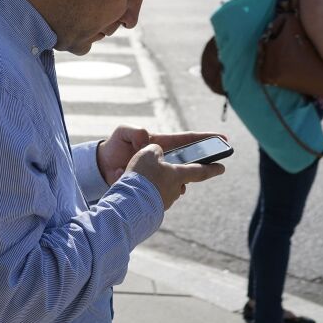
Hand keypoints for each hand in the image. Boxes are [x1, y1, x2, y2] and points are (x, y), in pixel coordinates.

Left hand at [97, 128, 228, 184]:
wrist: (100, 167)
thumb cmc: (113, 146)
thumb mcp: (122, 133)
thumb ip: (133, 131)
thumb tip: (145, 136)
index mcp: (161, 144)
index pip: (186, 140)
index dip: (205, 139)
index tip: (223, 139)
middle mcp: (164, 159)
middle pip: (187, 164)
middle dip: (195, 169)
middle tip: (192, 176)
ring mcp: (158, 173)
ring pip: (175, 181)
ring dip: (171, 185)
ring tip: (156, 185)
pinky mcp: (151, 185)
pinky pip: (158, 190)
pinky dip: (147, 190)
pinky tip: (134, 184)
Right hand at [126, 144, 224, 210]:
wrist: (129, 204)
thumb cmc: (142, 176)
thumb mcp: (148, 153)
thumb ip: (156, 150)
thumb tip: (157, 155)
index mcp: (179, 175)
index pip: (200, 171)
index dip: (212, 168)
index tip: (222, 167)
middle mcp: (175, 189)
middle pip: (178, 180)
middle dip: (172, 174)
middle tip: (160, 169)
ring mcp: (164, 201)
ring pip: (164, 188)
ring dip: (157, 183)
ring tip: (141, 178)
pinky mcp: (153, 209)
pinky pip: (152, 196)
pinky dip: (147, 191)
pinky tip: (136, 189)